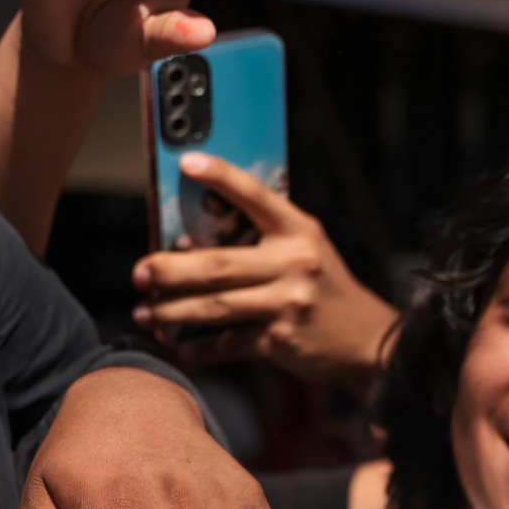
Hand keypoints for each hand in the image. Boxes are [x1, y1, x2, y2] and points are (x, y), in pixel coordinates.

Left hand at [132, 154, 398, 385]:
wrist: (367, 340)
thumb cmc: (326, 288)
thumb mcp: (309, 249)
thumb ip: (266, 238)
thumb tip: (193, 240)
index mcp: (299, 231)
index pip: (256, 196)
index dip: (222, 177)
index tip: (187, 163)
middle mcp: (293, 263)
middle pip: (217, 265)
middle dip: (169, 269)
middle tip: (140, 272)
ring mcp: (286, 304)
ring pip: (214, 306)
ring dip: (172, 310)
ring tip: (145, 311)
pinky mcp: (279, 340)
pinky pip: (227, 343)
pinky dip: (197, 345)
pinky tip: (176, 342)